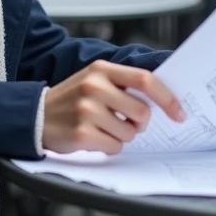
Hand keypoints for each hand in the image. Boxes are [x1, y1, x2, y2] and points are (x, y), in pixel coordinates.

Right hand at [42, 60, 186, 154]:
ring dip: (121, 135)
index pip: (145, 80)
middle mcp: (95, 86)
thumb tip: (160, 99)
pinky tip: (91, 136)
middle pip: (142, 112)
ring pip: (129, 133)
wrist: (36, 115)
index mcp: (102, 69)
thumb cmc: (72, 99)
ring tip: (101, 127)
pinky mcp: (81, 133)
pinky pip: (114, 146)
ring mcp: (87, 110)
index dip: (167, 98)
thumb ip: (123, 84)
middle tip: (124, 121)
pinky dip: (108, 146)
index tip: (179, 113)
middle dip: (139, 123)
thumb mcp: (94, 79)